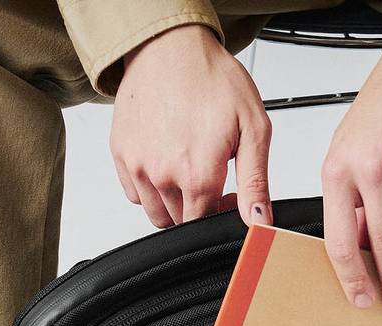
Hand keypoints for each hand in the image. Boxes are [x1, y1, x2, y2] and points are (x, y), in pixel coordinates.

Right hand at [111, 25, 272, 227]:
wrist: (170, 46)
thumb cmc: (212, 78)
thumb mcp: (253, 127)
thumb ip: (256, 181)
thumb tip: (260, 220)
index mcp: (197, 174)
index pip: (204, 223)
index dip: (218, 213)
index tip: (226, 193)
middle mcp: (162, 175)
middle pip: (180, 220)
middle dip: (197, 207)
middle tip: (208, 175)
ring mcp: (137, 166)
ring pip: (155, 212)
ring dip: (173, 201)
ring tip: (186, 166)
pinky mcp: (121, 153)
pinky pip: (134, 192)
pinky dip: (149, 187)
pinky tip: (164, 161)